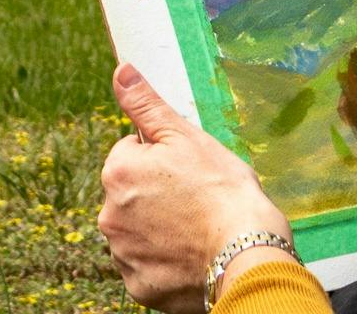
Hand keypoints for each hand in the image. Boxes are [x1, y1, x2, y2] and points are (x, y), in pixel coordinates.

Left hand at [97, 63, 291, 312]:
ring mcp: (123, 255)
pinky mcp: (139, 287)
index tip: (190, 173)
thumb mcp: (185, 136)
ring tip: (196, 231)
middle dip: (158, 194)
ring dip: (160, 229)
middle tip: (195, 202)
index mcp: (117, 171)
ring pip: (139, 231)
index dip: (164, 160)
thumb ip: (145, 104)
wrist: (247, 254)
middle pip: (132, 194)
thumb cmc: (223, 191)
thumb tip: (120, 69)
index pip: (132, 154)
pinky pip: (147, 267)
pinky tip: (191, 255)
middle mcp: (109, 214)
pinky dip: (165, 262)